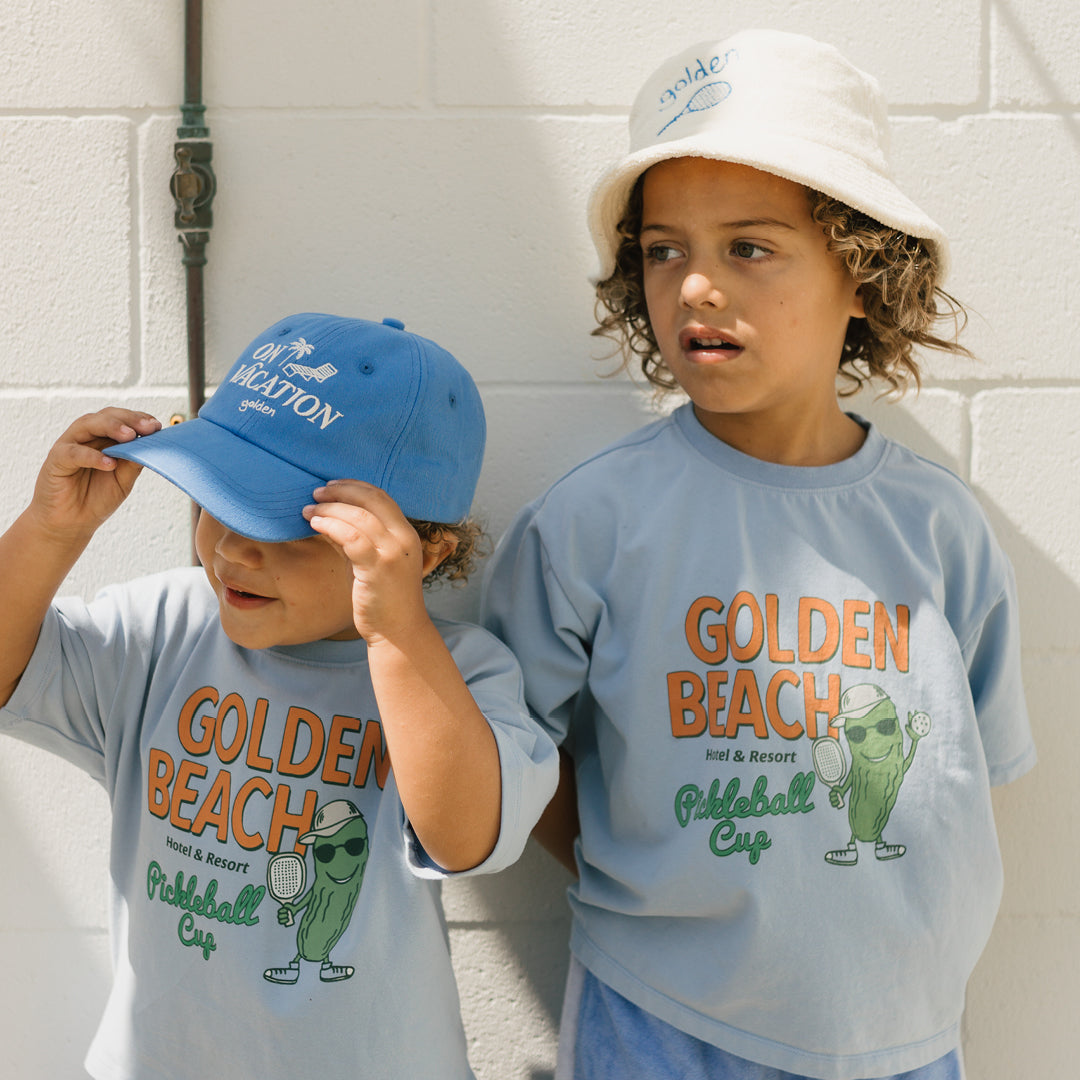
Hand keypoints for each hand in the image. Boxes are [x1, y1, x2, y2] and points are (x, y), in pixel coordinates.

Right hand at [29, 408, 160, 539]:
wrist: (72, 523)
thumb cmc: (97, 498)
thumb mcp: (123, 480)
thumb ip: (133, 463)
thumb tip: (151, 447)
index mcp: (105, 438)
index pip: (122, 419)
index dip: (140, 419)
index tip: (158, 426)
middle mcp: (87, 436)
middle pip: (106, 416)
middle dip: (129, 419)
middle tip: (148, 427)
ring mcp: (70, 445)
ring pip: (88, 425)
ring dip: (111, 427)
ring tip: (130, 436)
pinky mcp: (56, 459)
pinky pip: (74, 452)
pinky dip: (92, 456)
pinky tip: (110, 463)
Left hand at [302, 480, 447, 645]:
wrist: (398, 632)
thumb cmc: (383, 599)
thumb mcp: (371, 562)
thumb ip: (356, 539)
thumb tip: (327, 518)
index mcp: (406, 534)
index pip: (381, 497)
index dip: (355, 487)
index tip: (331, 485)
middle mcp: (404, 539)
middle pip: (371, 500)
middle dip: (341, 491)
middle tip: (316, 492)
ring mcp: (393, 553)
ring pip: (358, 516)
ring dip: (330, 508)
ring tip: (308, 510)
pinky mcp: (378, 568)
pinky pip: (351, 538)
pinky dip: (330, 525)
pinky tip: (315, 525)